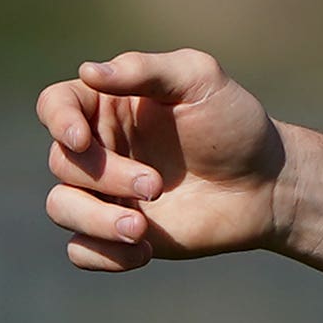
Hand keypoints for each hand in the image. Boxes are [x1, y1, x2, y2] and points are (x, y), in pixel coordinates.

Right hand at [36, 48, 289, 271]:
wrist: (266, 183)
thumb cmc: (234, 124)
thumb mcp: (200, 80)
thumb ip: (147, 70)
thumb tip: (88, 70)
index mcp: (111, 104)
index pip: (55, 104)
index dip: (58, 120)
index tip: (80, 139)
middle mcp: (101, 146)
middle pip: (61, 161)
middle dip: (106, 176)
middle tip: (157, 185)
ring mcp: (105, 191)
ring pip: (60, 207)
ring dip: (96, 219)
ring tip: (141, 228)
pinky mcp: (116, 232)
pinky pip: (80, 249)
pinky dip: (103, 253)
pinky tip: (144, 249)